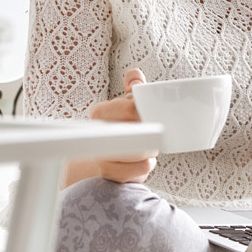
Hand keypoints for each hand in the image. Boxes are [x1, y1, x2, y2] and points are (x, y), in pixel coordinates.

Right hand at [89, 68, 157, 183]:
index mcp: (101, 113)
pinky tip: (143, 161)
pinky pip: (139, 169)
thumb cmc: (118, 129)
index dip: (145, 112)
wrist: (98, 163)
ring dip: (150, 150)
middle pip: (137, 131)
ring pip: (140, 151)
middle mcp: (98, 133)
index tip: (150, 116)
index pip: (131, 108)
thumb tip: (134, 76)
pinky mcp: (109, 175)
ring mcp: (101, 156)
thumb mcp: (125, 105)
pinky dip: (146, 165)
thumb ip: (132, 89)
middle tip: (153, 132)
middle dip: (150, 132)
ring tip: (148, 147)